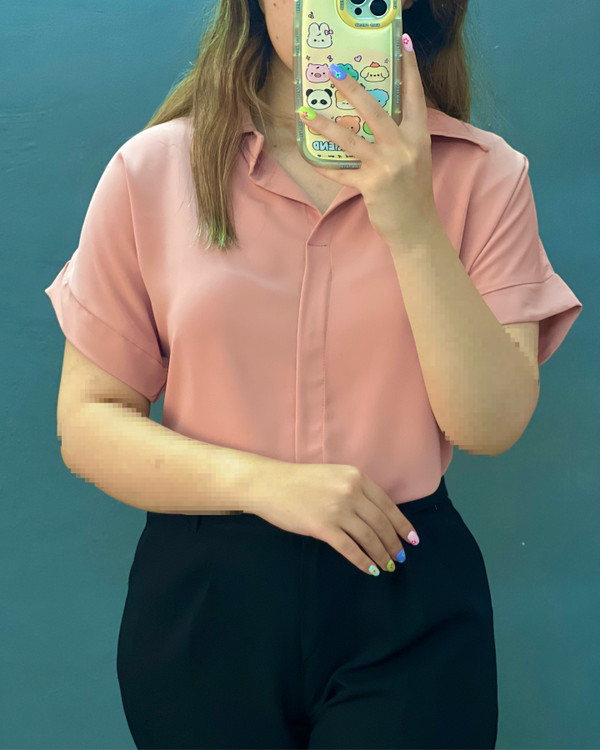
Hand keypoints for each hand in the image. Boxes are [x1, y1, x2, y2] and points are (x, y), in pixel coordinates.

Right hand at [247, 461, 419, 575]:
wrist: (270, 484)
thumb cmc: (299, 481)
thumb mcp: (334, 475)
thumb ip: (354, 490)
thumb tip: (376, 514)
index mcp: (356, 477)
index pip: (387, 505)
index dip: (402, 525)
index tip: (412, 539)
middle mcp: (351, 492)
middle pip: (381, 523)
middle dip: (393, 543)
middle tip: (400, 557)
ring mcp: (337, 510)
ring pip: (369, 537)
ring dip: (381, 554)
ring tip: (388, 565)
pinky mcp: (323, 528)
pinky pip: (350, 549)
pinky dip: (363, 561)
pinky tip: (370, 570)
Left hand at [299, 33, 438, 246]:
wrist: (416, 227)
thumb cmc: (413, 192)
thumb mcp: (415, 159)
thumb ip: (399, 138)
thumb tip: (375, 119)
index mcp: (418, 137)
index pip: (415, 97)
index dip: (410, 70)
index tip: (403, 45)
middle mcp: (403, 147)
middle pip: (374, 110)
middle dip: (352, 88)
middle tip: (334, 71)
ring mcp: (386, 166)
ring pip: (350, 139)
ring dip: (324, 125)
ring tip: (304, 112)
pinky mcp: (370, 185)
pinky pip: (340, 172)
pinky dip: (323, 166)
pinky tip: (308, 158)